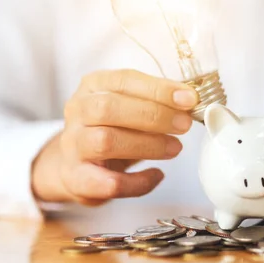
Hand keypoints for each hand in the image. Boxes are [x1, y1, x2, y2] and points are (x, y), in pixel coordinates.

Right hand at [32, 69, 198, 205]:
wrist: (78, 165)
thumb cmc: (113, 128)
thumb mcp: (130, 106)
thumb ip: (157, 101)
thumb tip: (191, 101)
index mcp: (93, 86)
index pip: (124, 80)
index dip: (159, 89)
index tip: (189, 99)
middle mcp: (77, 111)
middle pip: (109, 108)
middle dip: (153, 116)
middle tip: (184, 125)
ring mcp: (73, 146)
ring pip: (106, 141)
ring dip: (147, 145)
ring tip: (175, 148)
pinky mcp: (76, 179)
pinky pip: (108, 182)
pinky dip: (138, 181)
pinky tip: (157, 175)